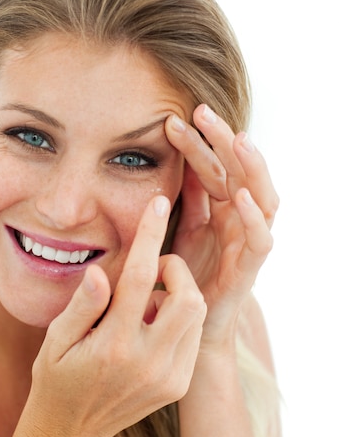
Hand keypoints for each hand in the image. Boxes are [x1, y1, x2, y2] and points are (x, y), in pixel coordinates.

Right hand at [20, 196, 205, 436]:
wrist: (70, 432)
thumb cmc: (57, 378)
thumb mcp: (55, 340)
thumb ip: (81, 305)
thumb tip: (101, 271)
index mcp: (114, 345)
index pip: (139, 277)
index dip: (149, 234)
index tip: (156, 202)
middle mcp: (148, 362)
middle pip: (188, 298)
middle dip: (176, 270)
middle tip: (152, 269)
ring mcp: (168, 377)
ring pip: (196, 315)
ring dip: (179, 293)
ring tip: (148, 299)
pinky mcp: (177, 384)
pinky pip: (193, 336)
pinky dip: (181, 317)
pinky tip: (154, 321)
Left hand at [165, 105, 278, 349]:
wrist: (188, 325)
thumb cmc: (186, 274)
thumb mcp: (182, 227)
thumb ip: (188, 196)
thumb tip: (177, 156)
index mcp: (221, 207)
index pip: (213, 166)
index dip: (197, 142)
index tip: (172, 120)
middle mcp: (239, 219)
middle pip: (239, 171)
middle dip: (223, 140)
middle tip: (202, 112)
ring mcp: (247, 241)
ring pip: (263, 196)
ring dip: (251, 168)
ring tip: (238, 140)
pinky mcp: (249, 269)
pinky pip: (260, 240)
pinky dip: (255, 217)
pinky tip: (242, 196)